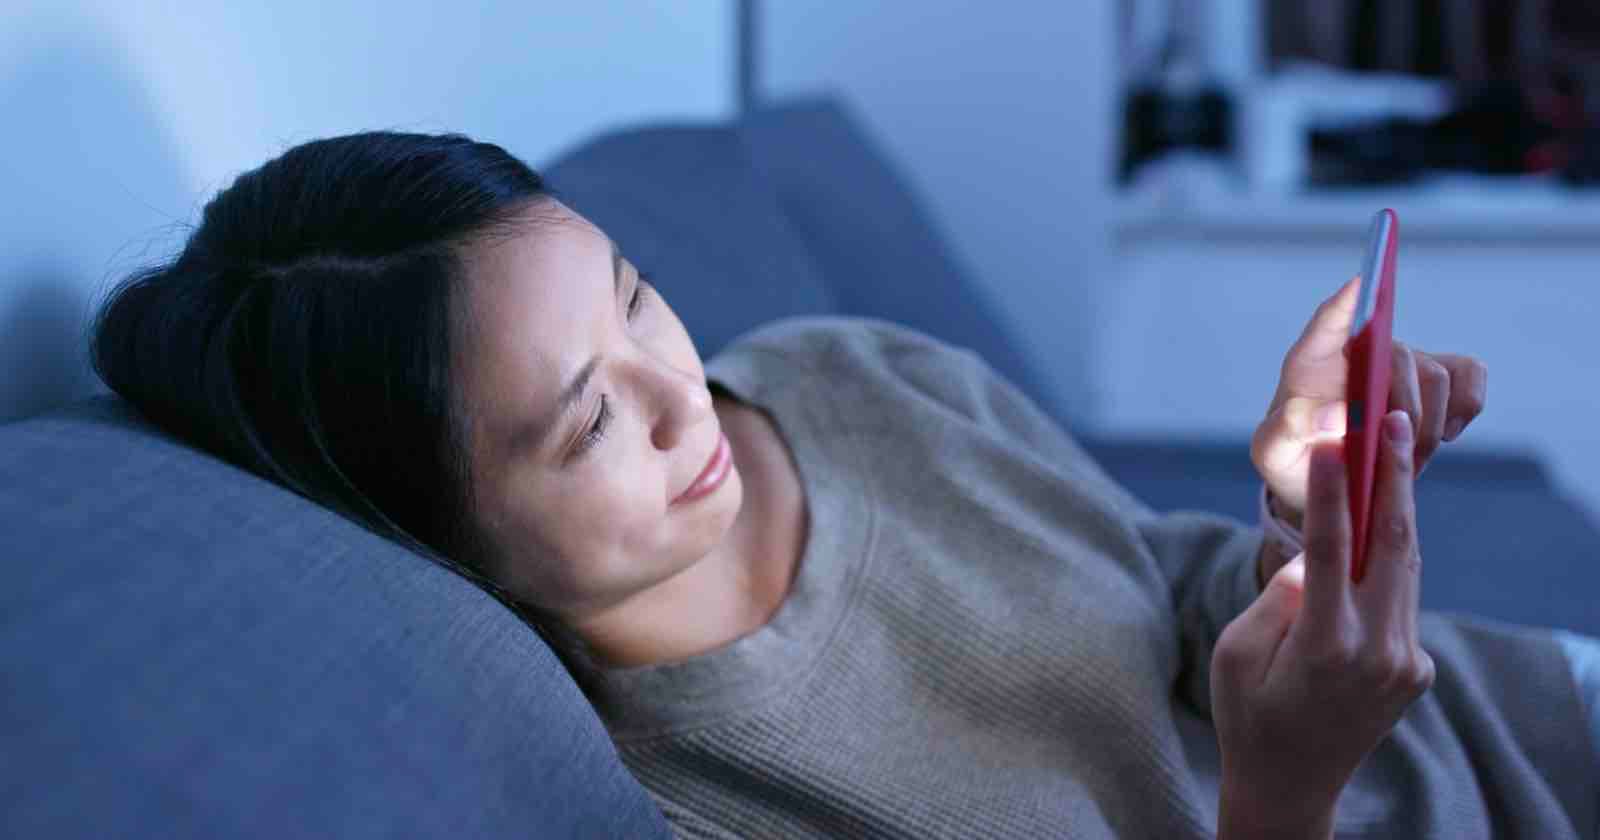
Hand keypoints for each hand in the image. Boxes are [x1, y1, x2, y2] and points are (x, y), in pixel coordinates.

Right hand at [1214, 413, 1434, 836]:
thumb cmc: (1247, 716)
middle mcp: (1378, 652)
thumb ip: (1277, 601)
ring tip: (1398, 450)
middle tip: (1395, 422)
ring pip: (1407, 568)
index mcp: (1325, 648)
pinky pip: (1402, 600)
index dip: (1335, 493)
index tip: (1335, 442)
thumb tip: (1311, 559)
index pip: (1333, 552)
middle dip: (1394, 479)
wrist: (1291, 786)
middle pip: (1394, 547)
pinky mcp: (1416, 668)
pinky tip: (1382, 519)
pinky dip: (1391, 558)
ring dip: (1400, 509)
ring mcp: (1406, 662)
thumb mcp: (1237, 655)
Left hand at [1251, 276, 1487, 529]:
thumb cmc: (1293, 455)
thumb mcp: (1273, 450)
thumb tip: (1338, 415)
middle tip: (1391, 446)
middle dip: (1403, 406)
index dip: (1347, 302)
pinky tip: (1447, 435)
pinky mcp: (1436, 383)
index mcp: (1310, 361)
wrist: (1324, 479)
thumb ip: (1288, 429)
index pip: (1329, 318)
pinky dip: (1466, 403)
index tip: (1363, 285)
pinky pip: (1468, 375)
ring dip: (1428, 422)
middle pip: (1398, 355)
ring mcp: (1402, 364)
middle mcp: (1361, 351)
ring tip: (1408, 458)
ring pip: (1436, 373)